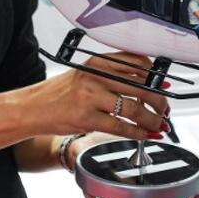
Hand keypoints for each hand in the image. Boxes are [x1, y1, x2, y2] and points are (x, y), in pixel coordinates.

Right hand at [17, 52, 169, 140]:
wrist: (32, 108)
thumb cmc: (60, 93)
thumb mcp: (85, 75)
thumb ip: (112, 76)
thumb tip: (147, 84)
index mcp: (97, 62)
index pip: (137, 62)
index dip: (156, 75)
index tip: (164, 85)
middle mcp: (96, 76)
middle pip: (141, 86)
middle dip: (159, 102)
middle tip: (165, 111)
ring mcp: (91, 97)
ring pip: (134, 108)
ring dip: (151, 120)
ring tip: (158, 126)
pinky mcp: (86, 118)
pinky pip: (120, 126)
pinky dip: (136, 133)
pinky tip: (143, 135)